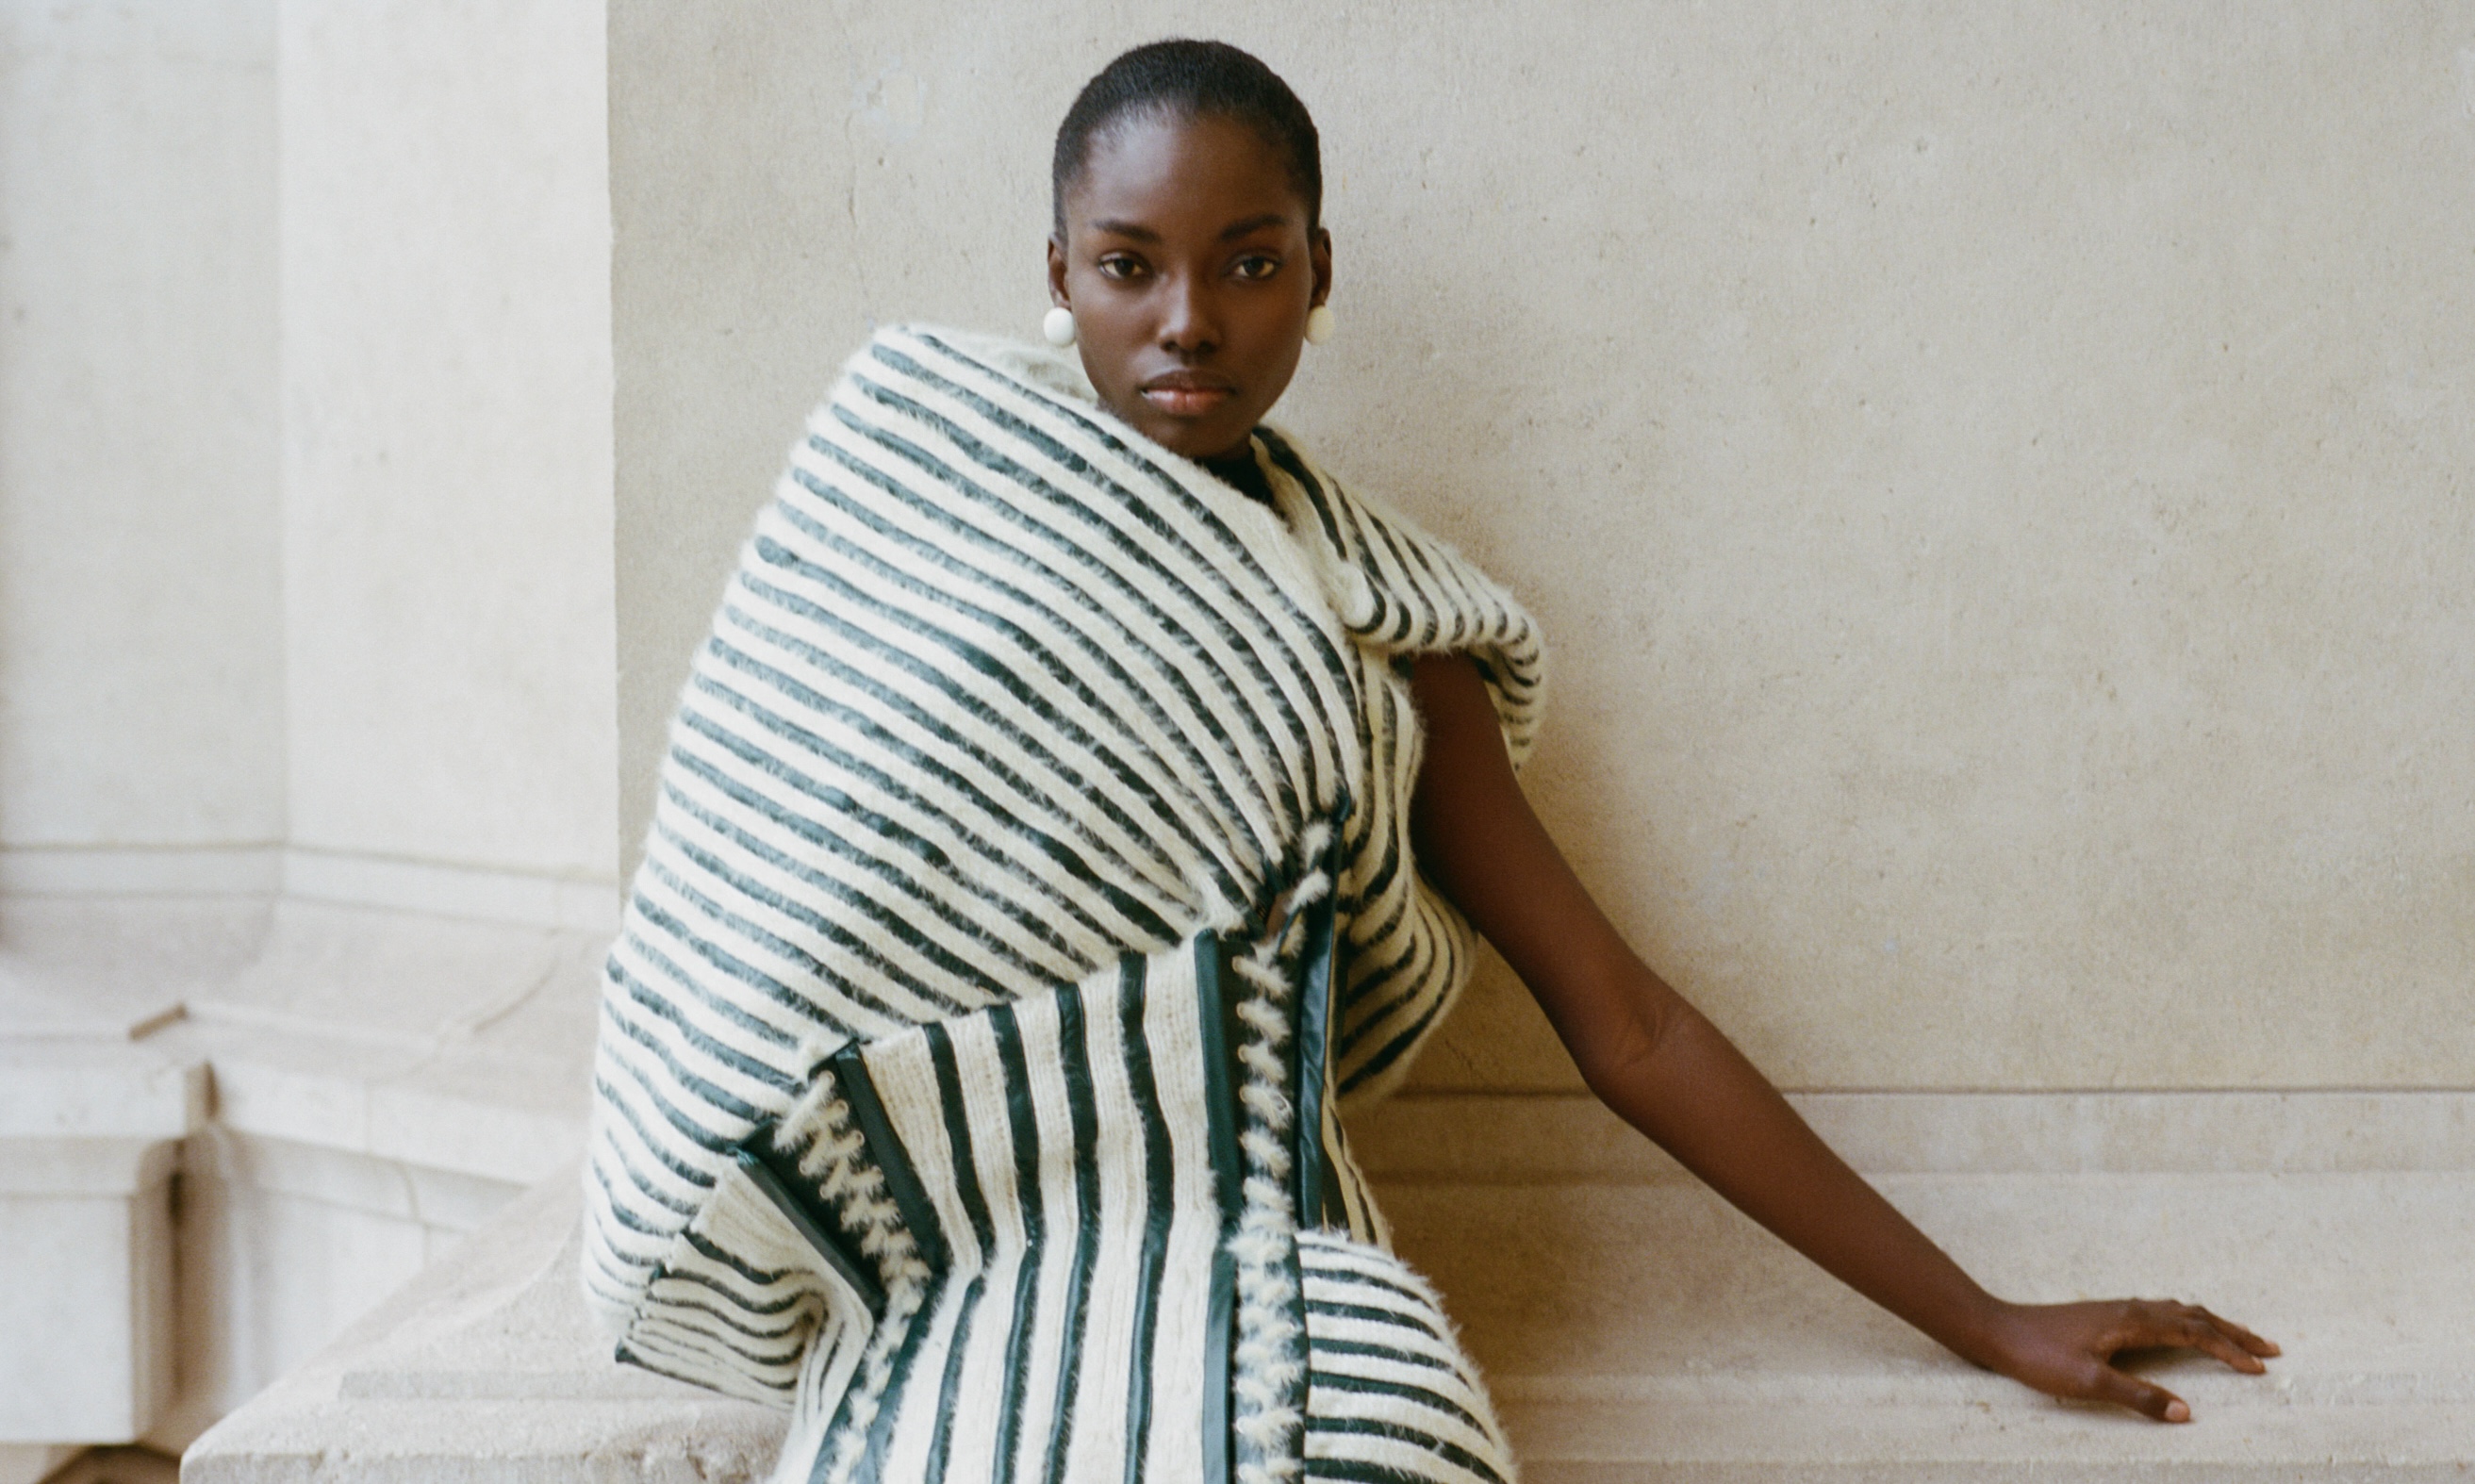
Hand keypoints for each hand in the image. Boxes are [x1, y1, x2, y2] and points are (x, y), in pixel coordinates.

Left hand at [1976, 1298, 2279, 1420]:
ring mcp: (2118, 1310)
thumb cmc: (2039, 1356)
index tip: (2260, 1368)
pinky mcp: (2107, 1317)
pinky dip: (2186, 1320)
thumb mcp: (2089, 1382)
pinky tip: (2183, 1330)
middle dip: (2233, 1332)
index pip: (2194, 1333)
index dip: (2229, 1350)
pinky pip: (2160, 1313)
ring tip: (2238, 1338)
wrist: (1997, 1331)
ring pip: (2177, 1311)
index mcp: (2133, 1322)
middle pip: (2194, 1316)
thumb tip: (2186, 1412)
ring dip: (2211, 1324)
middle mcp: (2130, 1309)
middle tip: (2270, 1348)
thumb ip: (2138, 1397)